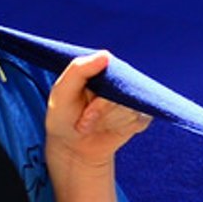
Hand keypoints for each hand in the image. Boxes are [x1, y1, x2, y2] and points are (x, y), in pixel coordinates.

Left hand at [46, 51, 150, 175]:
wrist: (71, 147)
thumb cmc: (63, 116)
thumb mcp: (62, 92)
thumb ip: (79, 70)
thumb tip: (107, 54)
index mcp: (101, 70)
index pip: (114, 71)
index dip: (100, 96)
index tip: (83, 113)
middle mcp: (119, 81)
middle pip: (124, 90)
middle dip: (101, 110)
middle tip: (83, 124)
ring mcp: (131, 98)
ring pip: (131, 105)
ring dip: (109, 121)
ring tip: (89, 126)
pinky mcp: (140, 114)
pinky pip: (141, 117)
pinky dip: (124, 127)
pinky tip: (109, 129)